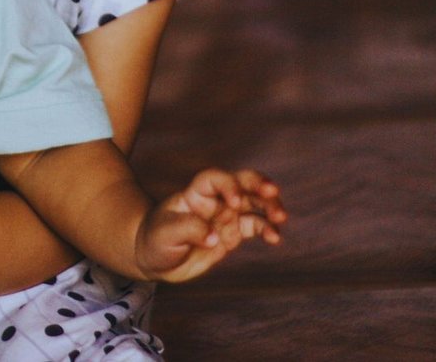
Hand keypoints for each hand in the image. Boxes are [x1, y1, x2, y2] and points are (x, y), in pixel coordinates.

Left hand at [135, 168, 285, 282]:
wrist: (155, 257)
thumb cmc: (155, 238)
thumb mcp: (165, 232)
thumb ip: (189, 229)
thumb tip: (215, 236)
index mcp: (197, 193)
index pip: (216, 179)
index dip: (228, 185)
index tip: (235, 203)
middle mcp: (215, 200)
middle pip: (242, 183)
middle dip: (259, 184)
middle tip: (273, 192)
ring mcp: (226, 215)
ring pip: (254, 203)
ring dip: (270, 206)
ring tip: (280, 218)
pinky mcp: (233, 233)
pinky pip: (255, 226)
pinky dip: (267, 229)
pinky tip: (275, 237)